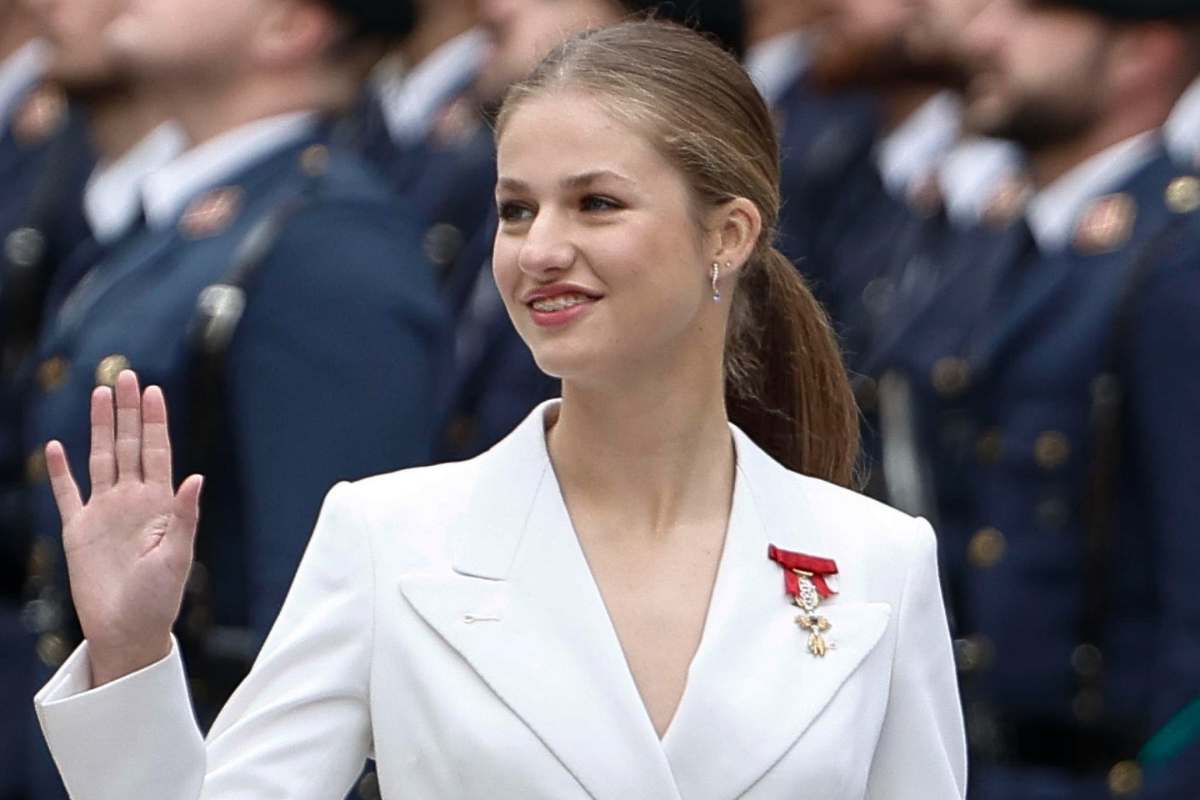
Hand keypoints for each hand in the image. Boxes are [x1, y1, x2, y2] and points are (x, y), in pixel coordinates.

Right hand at [45, 370, 202, 685]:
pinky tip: (56, 447)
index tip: (153, 390)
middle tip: (124, 374)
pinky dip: (59, 472)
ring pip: (100, 459)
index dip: (155, 421)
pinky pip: (66, 494)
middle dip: (127, 411)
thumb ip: (186, 516)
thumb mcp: (178, 556)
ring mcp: (104, 513)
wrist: (127, 630)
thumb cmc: (159, 598)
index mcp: (160, 504)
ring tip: (99, 394)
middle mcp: (132, 501)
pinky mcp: (77, 530)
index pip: (157, 451)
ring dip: (98, 427)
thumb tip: (196, 477)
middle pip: (128, 445)